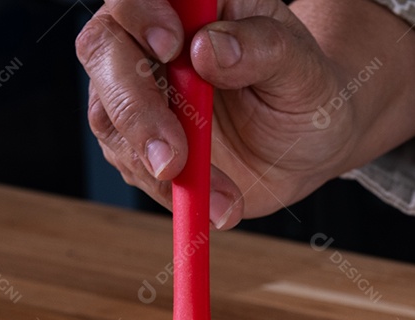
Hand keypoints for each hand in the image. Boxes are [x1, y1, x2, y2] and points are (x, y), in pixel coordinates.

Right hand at [77, 0, 414, 227]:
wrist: (311, 143)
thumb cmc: (307, 90)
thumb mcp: (303, 68)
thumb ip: (263, 49)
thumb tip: (207, 48)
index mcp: (187, 6)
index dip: (140, 15)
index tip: (172, 48)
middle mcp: (147, 42)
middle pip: (104, 54)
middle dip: (135, 107)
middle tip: (173, 156)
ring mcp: (137, 93)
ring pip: (110, 118)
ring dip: (158, 163)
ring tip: (223, 195)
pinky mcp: (139, 144)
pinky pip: (136, 168)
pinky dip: (178, 192)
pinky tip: (222, 204)